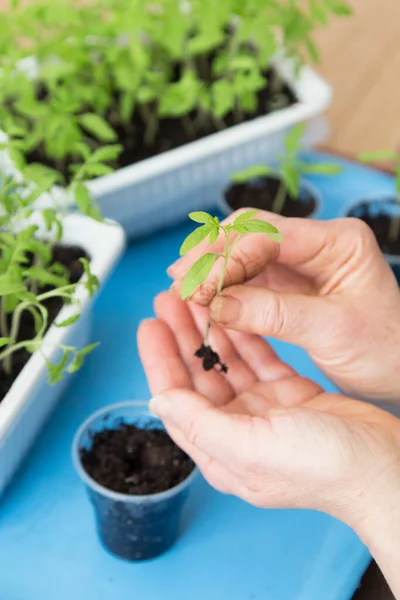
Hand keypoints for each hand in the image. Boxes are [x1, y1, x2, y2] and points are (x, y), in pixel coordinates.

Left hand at [138, 292, 399, 526]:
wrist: (383, 466)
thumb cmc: (323, 467)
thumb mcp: (252, 448)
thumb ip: (200, 424)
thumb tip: (157, 401)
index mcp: (221, 450)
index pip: (176, 399)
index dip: (159, 360)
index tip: (149, 324)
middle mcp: (238, 430)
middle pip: (199, 375)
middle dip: (181, 336)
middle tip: (169, 299)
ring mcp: (264, 410)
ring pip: (227, 362)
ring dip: (210, 330)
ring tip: (196, 297)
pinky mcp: (289, 394)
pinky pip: (258, 358)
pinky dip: (245, 335)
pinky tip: (232, 312)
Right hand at [168, 211, 399, 403]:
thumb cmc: (386, 348)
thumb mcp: (332, 330)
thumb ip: (272, 313)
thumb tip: (216, 303)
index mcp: (338, 241)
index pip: (268, 234)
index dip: (226, 257)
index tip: (196, 287)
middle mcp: (317, 242)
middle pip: (250, 232)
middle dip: (211, 254)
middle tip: (178, 281)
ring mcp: (301, 261)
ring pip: (243, 251)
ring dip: (211, 268)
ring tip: (182, 290)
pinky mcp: (289, 283)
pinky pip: (247, 275)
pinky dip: (223, 285)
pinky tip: (203, 298)